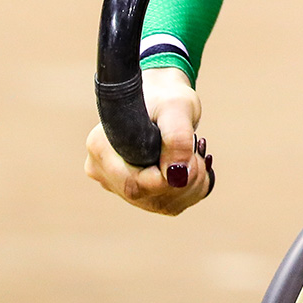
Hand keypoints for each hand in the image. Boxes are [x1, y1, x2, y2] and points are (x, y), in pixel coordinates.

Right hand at [84, 67, 212, 214]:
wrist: (165, 100)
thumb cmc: (167, 97)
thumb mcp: (176, 108)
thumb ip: (177, 138)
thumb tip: (178, 176)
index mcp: (101, 148)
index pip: (134, 184)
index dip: (170, 179)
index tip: (193, 154)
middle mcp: (103, 171)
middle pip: (146, 196)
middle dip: (184, 181)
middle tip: (200, 152)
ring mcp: (118, 184)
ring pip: (161, 204)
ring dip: (191, 185)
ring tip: (198, 154)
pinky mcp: (137, 192)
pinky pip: (168, 204)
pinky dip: (190, 189)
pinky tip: (194, 165)